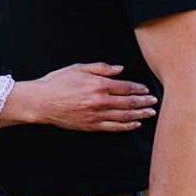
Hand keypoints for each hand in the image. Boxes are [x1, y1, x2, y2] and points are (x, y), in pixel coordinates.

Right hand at [34, 63, 156, 131]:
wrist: (42, 101)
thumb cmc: (57, 83)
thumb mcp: (79, 68)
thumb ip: (101, 68)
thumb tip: (119, 69)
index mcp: (98, 85)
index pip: (125, 87)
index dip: (138, 89)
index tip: (146, 90)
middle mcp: (100, 101)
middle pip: (128, 102)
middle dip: (143, 102)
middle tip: (154, 102)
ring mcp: (96, 115)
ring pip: (124, 116)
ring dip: (139, 114)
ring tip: (150, 113)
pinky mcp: (91, 126)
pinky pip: (113, 127)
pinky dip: (126, 126)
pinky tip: (134, 124)